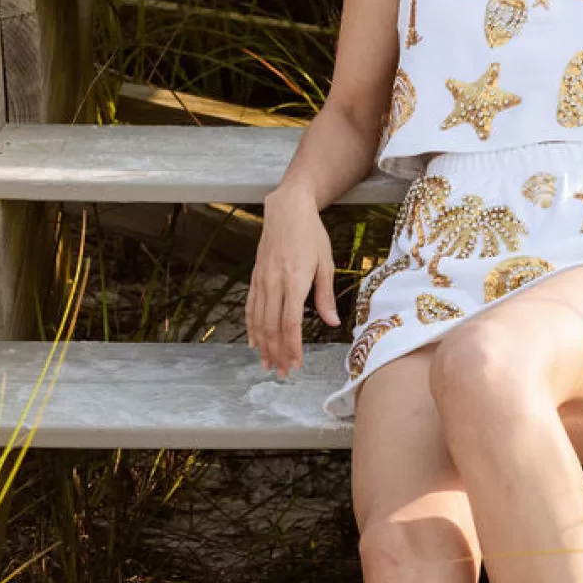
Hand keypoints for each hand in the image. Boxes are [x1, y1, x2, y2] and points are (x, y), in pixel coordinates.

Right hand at [246, 181, 338, 375]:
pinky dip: (251, 327)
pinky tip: (255, 341)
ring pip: (258, 320)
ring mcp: (261, 280)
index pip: (290, 323)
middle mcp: (274, 283)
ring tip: (267, 364)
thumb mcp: (326, 263)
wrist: (287, 210)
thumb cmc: (311, 235)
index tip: (296, 364)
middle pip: (272, 327)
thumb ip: (325, 296)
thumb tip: (332, 322)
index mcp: (295, 281)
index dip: (292, 347)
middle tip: (282, 372)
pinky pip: (251, 307)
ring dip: (262, 345)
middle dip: (277, 353)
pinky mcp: (255, 277)